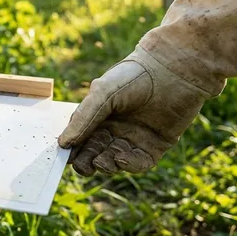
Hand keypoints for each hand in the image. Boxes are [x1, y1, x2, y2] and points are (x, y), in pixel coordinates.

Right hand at [58, 46, 212, 175]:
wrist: (173, 70)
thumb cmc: (133, 76)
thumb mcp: (102, 94)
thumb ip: (83, 118)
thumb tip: (63, 143)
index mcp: (99, 116)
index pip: (81, 139)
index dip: (73, 150)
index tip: (65, 157)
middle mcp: (115, 129)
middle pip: (95, 153)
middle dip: (88, 162)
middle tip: (85, 165)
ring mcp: (136, 138)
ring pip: (115, 161)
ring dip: (106, 165)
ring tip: (102, 162)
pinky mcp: (156, 145)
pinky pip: (140, 163)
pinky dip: (129, 165)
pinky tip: (121, 159)